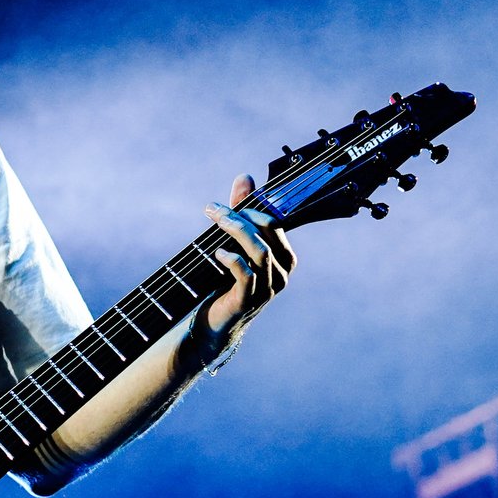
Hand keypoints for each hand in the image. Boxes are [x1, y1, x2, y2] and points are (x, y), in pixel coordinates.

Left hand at [200, 173, 296, 347]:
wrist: (214, 320)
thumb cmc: (225, 278)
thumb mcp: (232, 241)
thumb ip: (241, 210)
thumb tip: (245, 177)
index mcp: (283, 257)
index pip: (277, 223)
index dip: (255, 207)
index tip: (228, 201)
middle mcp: (281, 273)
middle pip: (269, 233)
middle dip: (241, 216)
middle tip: (215, 210)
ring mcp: (267, 289)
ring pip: (260, 252)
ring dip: (236, 232)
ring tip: (215, 223)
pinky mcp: (249, 301)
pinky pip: (247, 274)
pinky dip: (232, 259)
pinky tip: (217, 252)